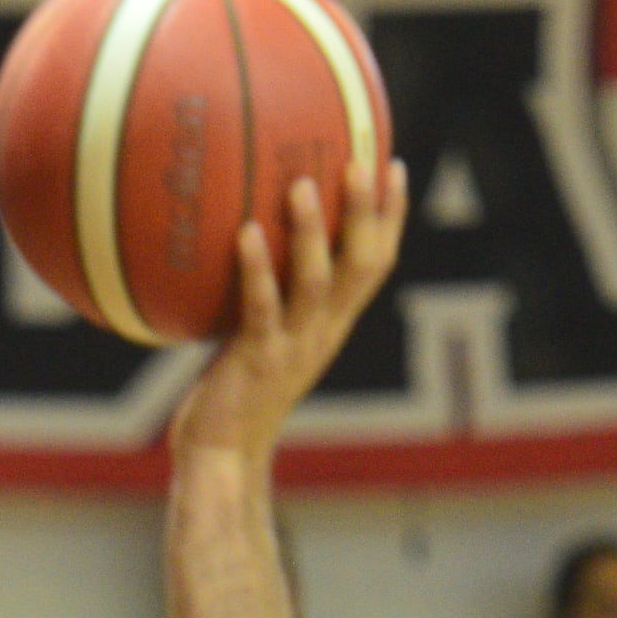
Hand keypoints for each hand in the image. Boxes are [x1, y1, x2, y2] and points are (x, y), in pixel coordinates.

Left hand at [167, 160, 408, 465]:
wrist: (223, 456)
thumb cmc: (235, 394)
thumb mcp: (266, 339)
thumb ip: (272, 296)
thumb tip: (245, 235)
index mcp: (333, 325)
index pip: (376, 264)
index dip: (390, 217)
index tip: (393, 166)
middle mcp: (324, 332)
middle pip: (362, 265)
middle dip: (367, 212)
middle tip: (360, 161)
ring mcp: (294, 346)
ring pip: (318, 282)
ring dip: (311, 232)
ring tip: (302, 184)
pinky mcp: (259, 360)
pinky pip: (261, 308)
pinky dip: (256, 269)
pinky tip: (244, 232)